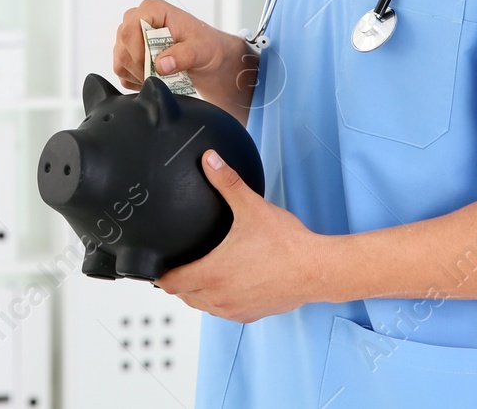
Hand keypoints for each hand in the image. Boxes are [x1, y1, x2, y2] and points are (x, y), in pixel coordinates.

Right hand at [112, 0, 249, 97]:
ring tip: (162, 77)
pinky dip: (136, 80)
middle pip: (123, 46)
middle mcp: (137, 19)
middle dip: (140, 67)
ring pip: (120, 60)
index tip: (155, 67)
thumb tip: (162, 64)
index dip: (138, 52)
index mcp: (153, 9)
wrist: (207, 58)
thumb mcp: (201, 49)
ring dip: (139, 75)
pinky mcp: (128, 53)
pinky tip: (155, 78)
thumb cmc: (205, 45)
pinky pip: (121, 71)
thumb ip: (184, 55)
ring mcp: (131, 36)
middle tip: (162, 76)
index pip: (130, 30)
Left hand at [155, 149, 332, 322]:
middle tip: (179, 263)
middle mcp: (220, 297)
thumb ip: (227, 182)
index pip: (171, 283)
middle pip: (184, 295)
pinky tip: (227, 283)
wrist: (317, 270)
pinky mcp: (251, 315)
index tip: (159, 264)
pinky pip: (224, 312)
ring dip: (197, 292)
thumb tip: (210, 159)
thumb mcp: (251, 207)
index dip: (161, 273)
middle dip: (178, 281)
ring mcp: (235, 309)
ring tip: (200, 272)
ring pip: (203, 305)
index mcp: (212, 274)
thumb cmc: (287, 244)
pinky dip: (219, 300)